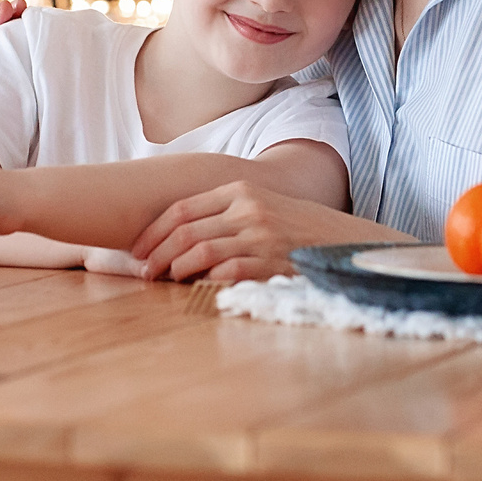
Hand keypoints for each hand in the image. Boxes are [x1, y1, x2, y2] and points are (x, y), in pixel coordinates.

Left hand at [128, 182, 406, 282]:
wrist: (344, 242)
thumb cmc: (296, 228)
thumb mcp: (260, 206)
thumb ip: (224, 212)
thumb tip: (178, 231)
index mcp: (240, 191)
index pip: (181, 209)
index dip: (153, 231)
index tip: (137, 249)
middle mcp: (248, 209)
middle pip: (184, 231)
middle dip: (156, 253)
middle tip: (142, 271)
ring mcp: (260, 236)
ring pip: (199, 252)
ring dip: (174, 269)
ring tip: (164, 281)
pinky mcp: (270, 262)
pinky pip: (225, 273)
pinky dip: (203, 282)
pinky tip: (194, 289)